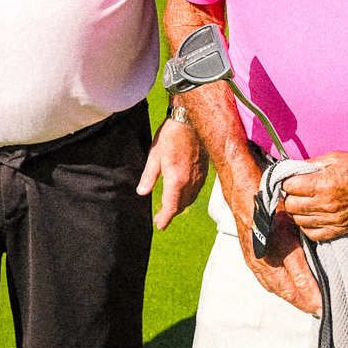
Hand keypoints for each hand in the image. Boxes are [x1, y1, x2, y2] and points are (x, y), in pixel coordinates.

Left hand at [136, 115, 208, 229]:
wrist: (191, 121)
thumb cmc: (171, 136)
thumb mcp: (154, 156)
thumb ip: (148, 177)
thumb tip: (142, 192)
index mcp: (176, 180)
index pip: (171, 207)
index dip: (165, 219)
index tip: (159, 226)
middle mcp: (190, 182)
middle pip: (181, 205)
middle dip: (171, 213)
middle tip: (161, 218)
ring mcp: (199, 177)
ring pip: (191, 199)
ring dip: (181, 205)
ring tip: (171, 207)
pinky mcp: (204, 171)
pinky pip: (197, 190)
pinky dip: (189, 196)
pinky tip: (183, 192)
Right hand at [228, 176, 322, 315]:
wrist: (240, 179)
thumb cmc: (268, 194)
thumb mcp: (289, 218)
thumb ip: (300, 248)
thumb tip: (312, 279)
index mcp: (274, 250)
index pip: (296, 283)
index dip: (311, 297)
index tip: (325, 306)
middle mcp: (263, 258)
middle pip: (285, 290)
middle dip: (303, 302)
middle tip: (321, 310)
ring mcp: (254, 257)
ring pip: (275, 286)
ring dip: (292, 297)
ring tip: (307, 304)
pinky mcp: (250, 253)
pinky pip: (266, 278)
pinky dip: (279, 287)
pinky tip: (287, 289)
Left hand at [278, 151, 347, 240]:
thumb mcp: (334, 158)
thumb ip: (310, 165)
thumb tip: (291, 169)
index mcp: (323, 184)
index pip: (289, 186)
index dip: (288, 180)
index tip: (292, 178)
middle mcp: (326, 204)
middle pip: (291, 205)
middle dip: (291, 195)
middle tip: (297, 189)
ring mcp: (332, 220)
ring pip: (298, 220)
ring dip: (298, 211)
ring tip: (306, 201)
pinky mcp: (338, 230)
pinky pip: (312, 234)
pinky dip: (308, 225)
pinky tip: (313, 215)